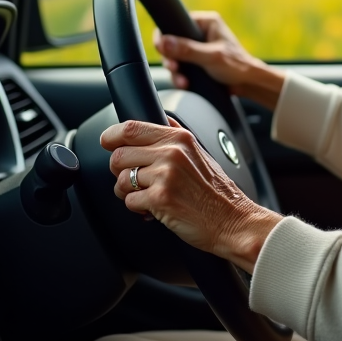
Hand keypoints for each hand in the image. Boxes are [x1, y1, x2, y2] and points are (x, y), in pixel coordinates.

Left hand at [102, 117, 281, 273]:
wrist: (233, 221)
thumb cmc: (217, 192)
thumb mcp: (200, 152)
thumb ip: (176, 135)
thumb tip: (157, 119)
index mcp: (180, 138)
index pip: (132, 127)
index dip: (112, 136)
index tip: (107, 142)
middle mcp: (172, 153)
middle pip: (120, 155)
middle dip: (119, 171)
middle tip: (132, 180)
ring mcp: (165, 175)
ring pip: (121, 179)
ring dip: (126, 192)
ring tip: (145, 196)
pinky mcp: (160, 199)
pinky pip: (129, 201)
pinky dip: (137, 208)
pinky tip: (153, 209)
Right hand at [153, 12, 284, 109]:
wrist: (249, 84)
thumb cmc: (237, 66)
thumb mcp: (211, 57)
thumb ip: (187, 49)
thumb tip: (164, 42)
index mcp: (207, 22)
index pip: (176, 22)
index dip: (165, 36)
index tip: (161, 49)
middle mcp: (201, 32)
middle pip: (172, 42)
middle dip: (171, 59)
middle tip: (174, 68)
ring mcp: (199, 48)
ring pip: (175, 57)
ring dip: (176, 71)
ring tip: (183, 81)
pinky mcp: (198, 62)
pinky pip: (182, 67)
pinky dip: (181, 76)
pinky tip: (186, 84)